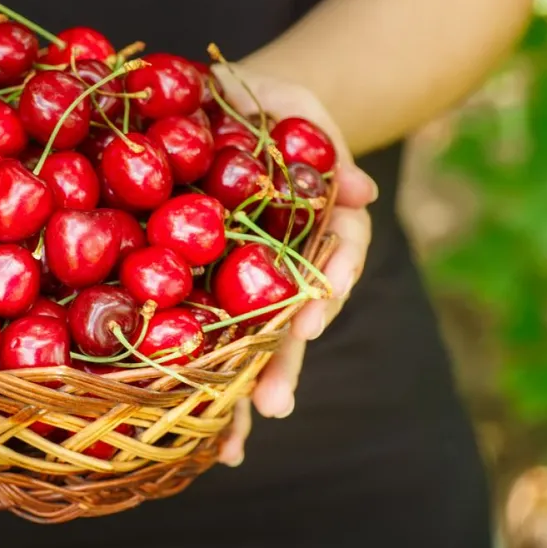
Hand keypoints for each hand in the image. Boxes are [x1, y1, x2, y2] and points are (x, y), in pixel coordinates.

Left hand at [209, 65, 376, 465]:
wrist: (213, 106)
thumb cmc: (260, 103)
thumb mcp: (296, 107)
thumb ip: (324, 143)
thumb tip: (363, 191)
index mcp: (315, 220)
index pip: (334, 255)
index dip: (327, 283)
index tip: (311, 317)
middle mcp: (284, 261)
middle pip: (293, 317)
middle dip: (283, 362)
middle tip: (274, 404)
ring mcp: (242, 280)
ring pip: (248, 341)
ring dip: (241, 391)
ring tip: (231, 444)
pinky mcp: (197, 286)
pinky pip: (198, 333)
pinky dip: (195, 381)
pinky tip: (183, 428)